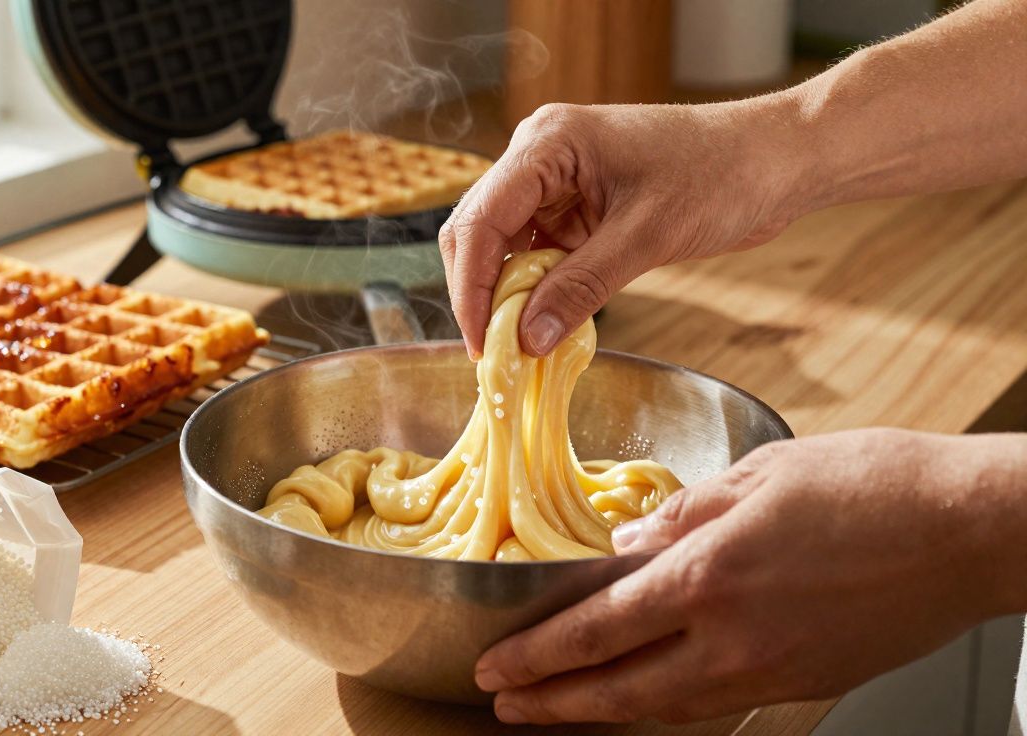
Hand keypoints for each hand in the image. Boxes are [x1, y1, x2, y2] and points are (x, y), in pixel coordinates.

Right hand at [439, 97, 812, 358]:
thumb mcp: (646, 237)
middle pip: (480, 231)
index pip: (482, 219)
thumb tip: (527, 341)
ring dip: (509, 296)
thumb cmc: (722, 174)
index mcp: (548, 143)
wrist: (777, 160)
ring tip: (519, 346)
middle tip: (494, 353)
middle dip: (482, 294)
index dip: (471, 286)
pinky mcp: (577, 206)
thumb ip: (581, 288)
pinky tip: (546, 324)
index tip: (481, 342)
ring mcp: (557, 181)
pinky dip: (538, 291)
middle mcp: (540, 155)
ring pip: (504, 247)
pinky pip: (538, 253)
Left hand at [473, 429, 1026, 723]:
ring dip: (603, 713)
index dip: (538, 654)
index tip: (497, 665)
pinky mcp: (804, 681)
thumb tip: (627, 548)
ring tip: (560, 711)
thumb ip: (682, 515)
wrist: (969, 530)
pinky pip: (714, 705)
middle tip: (505, 705)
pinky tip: (647, 698)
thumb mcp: (759, 475)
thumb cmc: (873, 486)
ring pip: (665, 708)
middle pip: (619, 690)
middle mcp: (733, 639)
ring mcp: (771, 670)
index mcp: (710, 577)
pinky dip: (665, 707)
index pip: (596, 630)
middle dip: (553, 703)